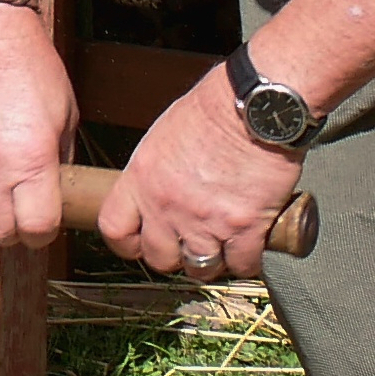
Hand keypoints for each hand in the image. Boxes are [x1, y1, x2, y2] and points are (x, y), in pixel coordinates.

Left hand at [100, 65, 305, 280]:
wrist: (259, 107)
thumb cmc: (216, 109)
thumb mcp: (164, 135)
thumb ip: (155, 170)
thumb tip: (156, 189)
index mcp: (142, 178)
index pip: (115, 229)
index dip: (128, 243)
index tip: (141, 243)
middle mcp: (167, 204)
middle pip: (158, 258)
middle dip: (173, 256)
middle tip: (188, 244)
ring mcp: (206, 220)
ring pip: (200, 268)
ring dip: (211, 262)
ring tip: (221, 245)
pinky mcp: (245, 227)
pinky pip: (242, 265)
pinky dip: (247, 261)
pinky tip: (250, 244)